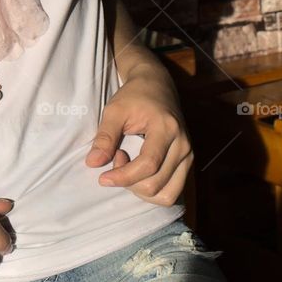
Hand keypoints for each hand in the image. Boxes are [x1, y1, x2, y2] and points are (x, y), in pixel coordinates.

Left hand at [85, 62, 192, 206]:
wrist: (157, 86)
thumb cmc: (134, 96)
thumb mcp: (114, 111)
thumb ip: (105, 137)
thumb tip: (92, 163)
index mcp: (167, 128)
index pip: (148, 164)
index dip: (123, 177)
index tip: (102, 177)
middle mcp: (183, 146)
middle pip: (156, 184)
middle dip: (129, 181)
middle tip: (116, 158)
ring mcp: (188, 156)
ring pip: (167, 195)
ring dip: (141, 190)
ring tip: (128, 167)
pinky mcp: (187, 164)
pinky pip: (171, 192)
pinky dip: (152, 190)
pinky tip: (139, 172)